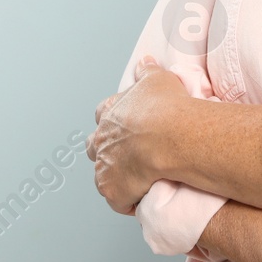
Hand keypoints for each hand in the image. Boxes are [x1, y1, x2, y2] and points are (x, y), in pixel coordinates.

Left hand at [87, 56, 189, 214]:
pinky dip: (127, 201)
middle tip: (125, 154)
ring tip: (134, 181)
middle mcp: (102, 140)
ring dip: (115, 177)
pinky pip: (117, 201)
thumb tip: (145, 61)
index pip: (103, 113)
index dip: (113, 118)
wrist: (169, 135)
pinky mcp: (113, 191)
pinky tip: (141, 199)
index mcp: (110, 113)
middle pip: (93, 146)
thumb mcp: (157, 79)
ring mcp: (105, 167)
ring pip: (102, 176)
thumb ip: (147, 71)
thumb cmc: (165, 106)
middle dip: (105, 150)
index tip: (125, 123)